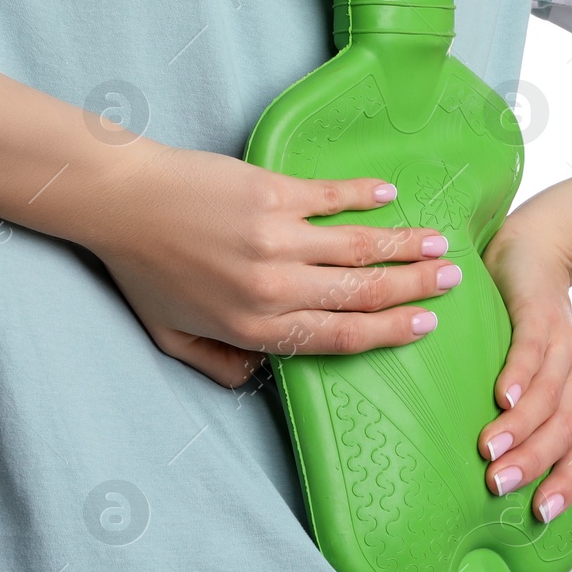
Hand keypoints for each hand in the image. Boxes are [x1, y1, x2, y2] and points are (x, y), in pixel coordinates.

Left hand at [89, 140, 461, 386]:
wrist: (121, 202)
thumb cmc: (143, 270)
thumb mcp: (171, 338)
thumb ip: (220, 365)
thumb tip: (262, 378)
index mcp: (255, 327)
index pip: (339, 337)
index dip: (389, 333)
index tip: (423, 325)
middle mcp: (274, 287)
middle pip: (363, 294)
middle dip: (414, 290)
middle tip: (449, 283)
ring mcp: (277, 238)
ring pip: (360, 247)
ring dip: (406, 246)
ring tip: (439, 245)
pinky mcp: (272, 193)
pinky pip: (332, 198)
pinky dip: (365, 197)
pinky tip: (390, 197)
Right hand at [478, 211, 571, 521]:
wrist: (534, 251)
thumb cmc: (515, 325)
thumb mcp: (519, 378)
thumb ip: (509, 416)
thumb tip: (471, 467)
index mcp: (571, 401)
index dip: (564, 483)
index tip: (540, 514)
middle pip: (563, 431)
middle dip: (533, 462)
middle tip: (498, 484)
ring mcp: (562, 346)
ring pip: (551, 396)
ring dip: (522, 425)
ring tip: (491, 448)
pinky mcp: (542, 313)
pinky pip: (535, 349)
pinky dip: (520, 375)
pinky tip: (503, 394)